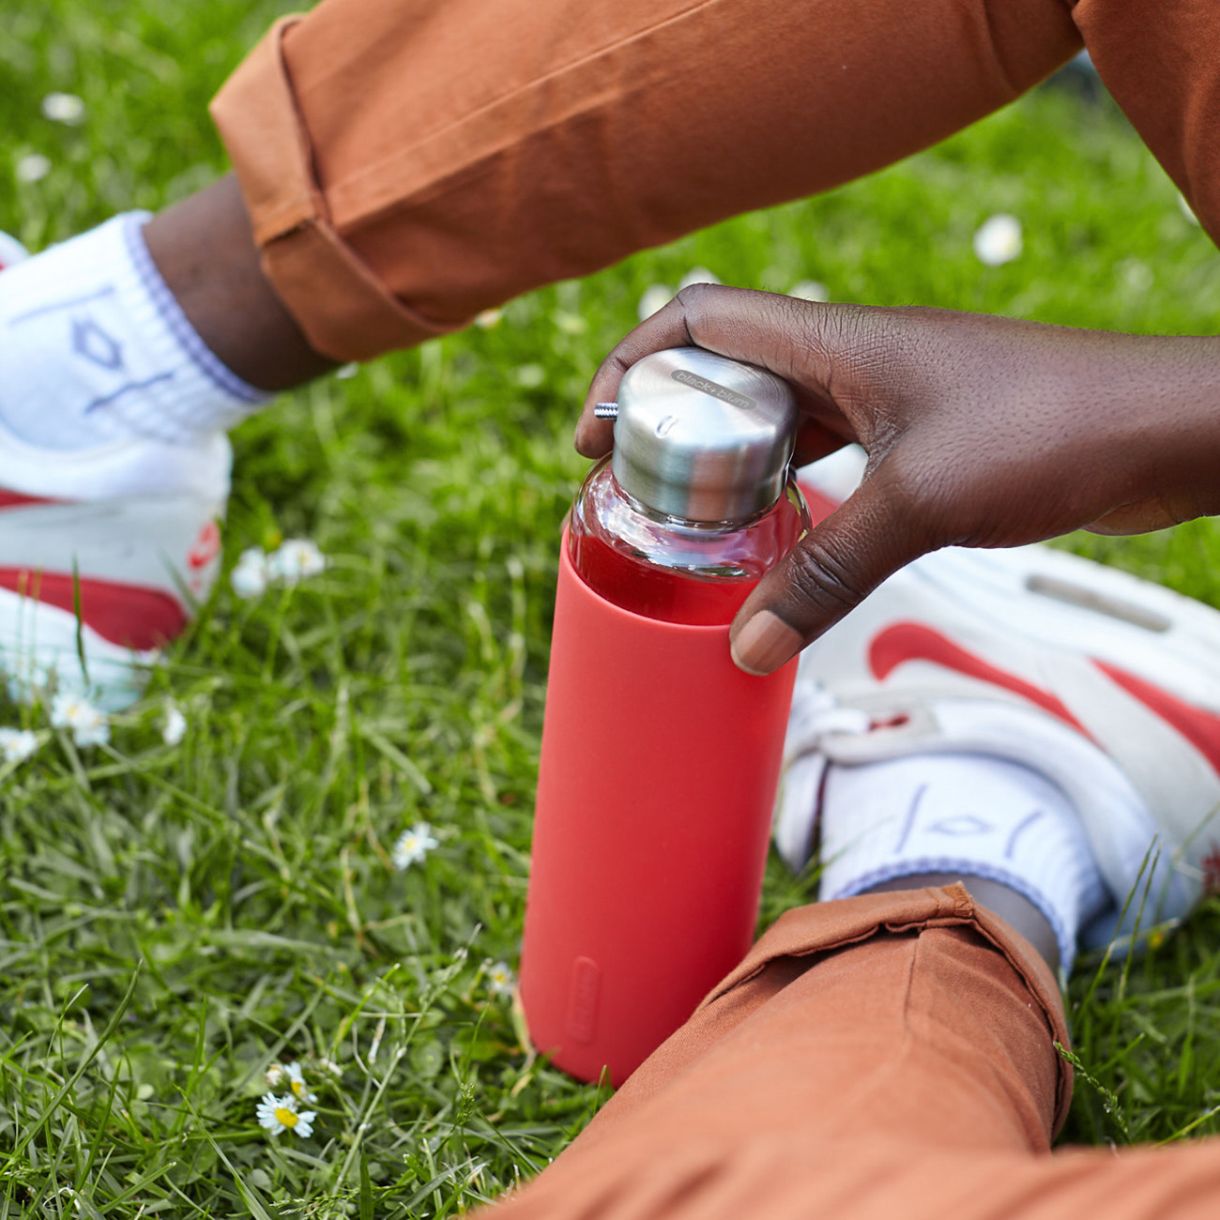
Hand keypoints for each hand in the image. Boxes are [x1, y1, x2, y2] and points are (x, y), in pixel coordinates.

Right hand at [576, 286, 1219, 673]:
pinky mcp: (919, 437)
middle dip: (672, 424)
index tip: (596, 429)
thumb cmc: (1053, 431)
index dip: (631, 363)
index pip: (699, 320)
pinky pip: (829, 455)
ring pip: (779, 418)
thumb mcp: (919, 505)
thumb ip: (826, 574)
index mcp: (836, 342)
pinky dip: (790, 490)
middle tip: (641, 494)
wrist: (1165, 428)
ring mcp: (887, 397)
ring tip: (694, 523)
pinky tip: (779, 536)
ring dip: (731, 461)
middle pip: (727, 371)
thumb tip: (745, 648)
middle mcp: (852, 359)